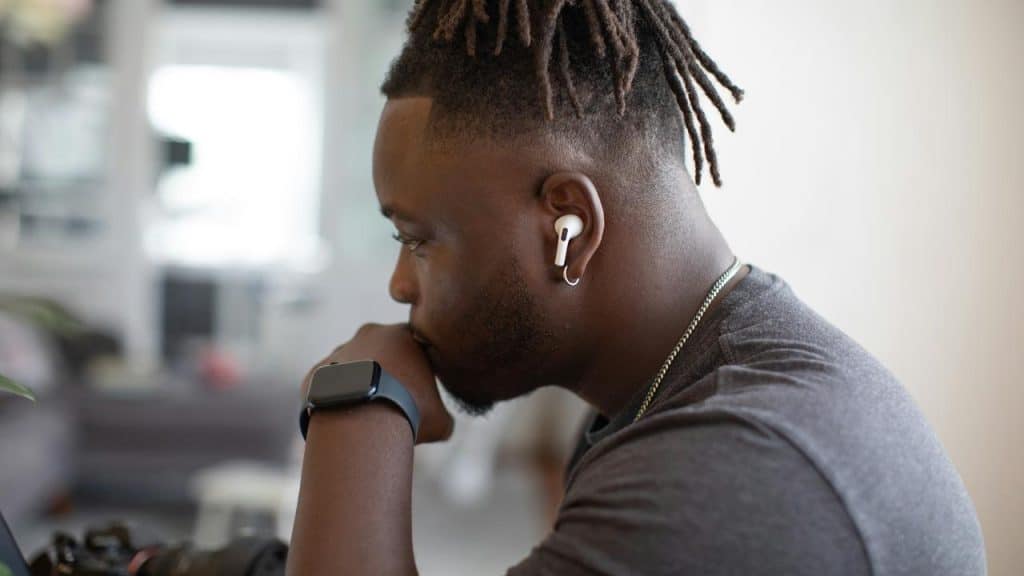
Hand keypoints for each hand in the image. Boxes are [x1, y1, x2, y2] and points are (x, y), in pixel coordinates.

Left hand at [302, 323, 453, 443]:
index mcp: (404, 335)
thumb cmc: (408, 413)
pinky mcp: (317, 371)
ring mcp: (339, 351)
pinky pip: (329, 384)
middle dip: (387, 373)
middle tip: (392, 402)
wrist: (362, 420)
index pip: (415, 346)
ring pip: (352, 366)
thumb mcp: (440, 420)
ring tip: (366, 415)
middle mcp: (370, 334)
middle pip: (381, 352)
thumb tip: (444, 426)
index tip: (418, 392)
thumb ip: (444, 417)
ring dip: (358, 384)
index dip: (419, 369)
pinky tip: (344, 419)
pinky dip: (336, 398)